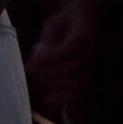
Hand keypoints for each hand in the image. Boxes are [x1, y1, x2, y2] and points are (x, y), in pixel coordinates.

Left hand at [26, 0, 105, 114]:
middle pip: (72, 68)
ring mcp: (92, 65)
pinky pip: (79, 93)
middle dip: (48, 71)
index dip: (50, 57)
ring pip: (77, 83)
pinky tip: (48, 100)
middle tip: (29, 67)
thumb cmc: (63, 23)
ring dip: (53, 83)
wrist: (81, 23)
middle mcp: (93, 52)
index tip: (32, 59)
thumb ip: (47, 41)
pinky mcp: (86, 77)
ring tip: (36, 77)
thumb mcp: (52, 25)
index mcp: (85, 34)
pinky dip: (64, 99)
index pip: (68, 49)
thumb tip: (36, 60)